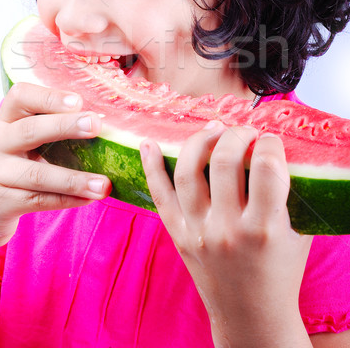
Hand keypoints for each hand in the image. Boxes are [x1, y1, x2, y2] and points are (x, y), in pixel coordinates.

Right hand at [0, 83, 111, 251]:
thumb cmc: (9, 168)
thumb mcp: (18, 142)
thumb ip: (48, 128)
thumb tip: (101, 121)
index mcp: (4, 121)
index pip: (19, 97)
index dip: (49, 97)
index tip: (78, 101)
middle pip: (30, 130)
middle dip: (65, 126)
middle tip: (95, 124)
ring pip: (39, 175)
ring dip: (75, 179)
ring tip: (103, 184)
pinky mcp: (2, 204)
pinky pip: (40, 201)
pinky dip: (68, 200)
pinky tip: (89, 198)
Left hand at [140, 123, 312, 345]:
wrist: (251, 317)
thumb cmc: (280, 273)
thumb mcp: (297, 234)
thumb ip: (290, 195)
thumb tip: (277, 150)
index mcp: (263, 229)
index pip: (267, 167)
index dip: (271, 144)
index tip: (271, 141)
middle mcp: (226, 229)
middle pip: (225, 161)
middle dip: (238, 134)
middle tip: (246, 133)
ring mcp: (197, 231)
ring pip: (188, 171)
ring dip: (200, 140)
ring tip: (215, 130)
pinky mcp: (177, 235)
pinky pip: (159, 194)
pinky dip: (151, 166)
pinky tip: (149, 143)